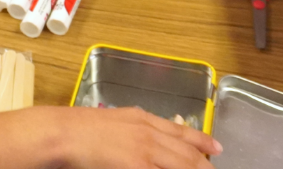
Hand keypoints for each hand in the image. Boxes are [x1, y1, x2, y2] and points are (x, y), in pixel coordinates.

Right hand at [50, 106, 220, 168]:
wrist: (64, 133)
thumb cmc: (81, 128)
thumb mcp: (116, 120)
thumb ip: (137, 126)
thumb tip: (151, 135)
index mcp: (144, 120)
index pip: (181, 132)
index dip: (203, 141)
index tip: (218, 149)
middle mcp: (150, 135)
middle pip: (187, 155)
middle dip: (204, 166)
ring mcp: (146, 153)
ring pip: (181, 167)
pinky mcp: (137, 168)